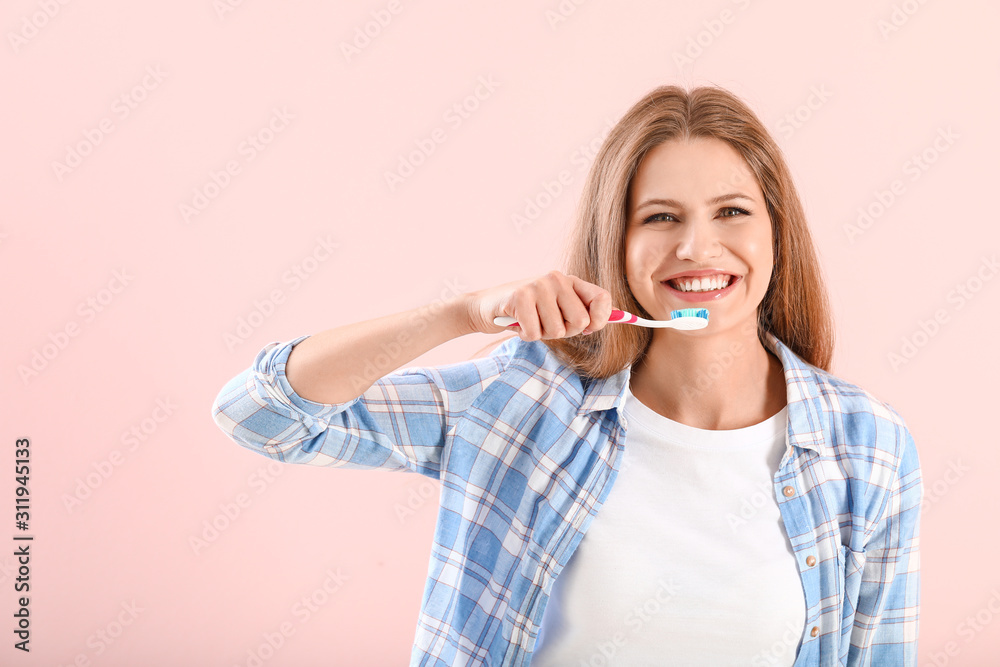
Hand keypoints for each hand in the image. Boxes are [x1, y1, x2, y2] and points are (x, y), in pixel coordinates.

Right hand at [463, 270, 612, 340]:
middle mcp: (556, 279)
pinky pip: (535, 333)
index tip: (589, 329)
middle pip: (580, 321)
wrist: (488, 307)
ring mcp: (537, 286)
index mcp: (570, 281)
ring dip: (542, 334)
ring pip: (556, 330)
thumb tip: (621, 317)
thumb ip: (584, 312)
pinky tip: (518, 324)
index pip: (602, 298)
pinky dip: (526, 335)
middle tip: (547, 324)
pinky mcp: (519, 297)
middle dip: (564, 332)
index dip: (601, 319)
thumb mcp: (557, 310)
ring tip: (530, 322)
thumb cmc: (527, 312)